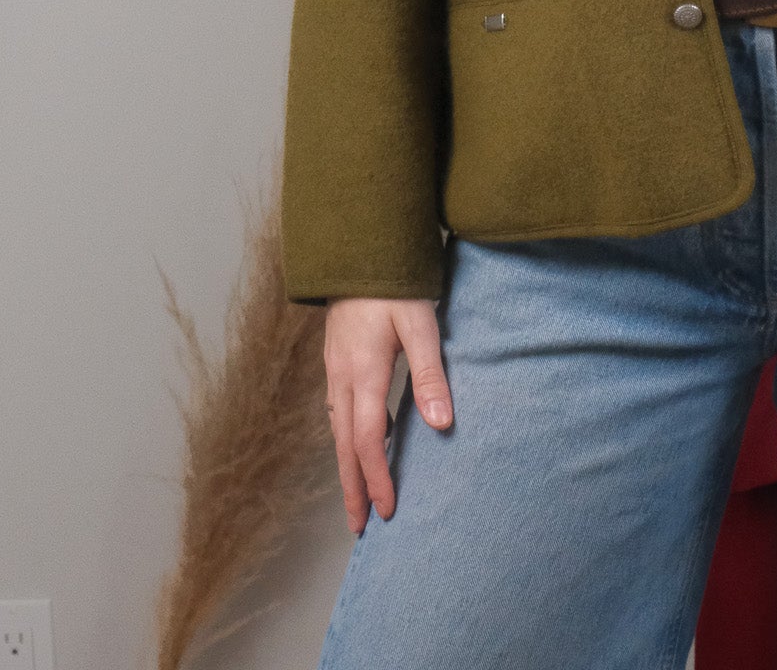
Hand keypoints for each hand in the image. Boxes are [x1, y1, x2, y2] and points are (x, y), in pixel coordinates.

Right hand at [324, 296, 453, 533]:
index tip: (387, 509)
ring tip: (357, 498)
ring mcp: (335, 370)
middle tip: (360, 528)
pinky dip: (345, 440)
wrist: (359, 250)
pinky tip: (358, 446)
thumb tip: (441, 424)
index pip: (366, 440)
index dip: (375, 478)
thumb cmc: (394, 285)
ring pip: (337, 431)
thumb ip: (430, 373)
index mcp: (363, 372)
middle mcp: (343, 377)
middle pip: (343, 446)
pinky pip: (338, 412)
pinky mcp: (336, 362)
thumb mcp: (421, 323)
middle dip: (352, 488)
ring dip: (347, 468)